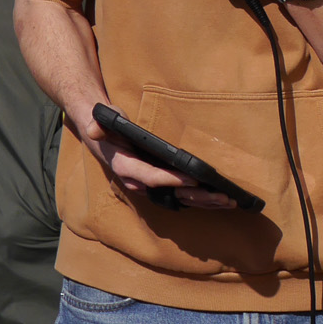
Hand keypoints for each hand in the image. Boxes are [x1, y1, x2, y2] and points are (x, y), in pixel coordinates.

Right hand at [68, 100, 234, 210]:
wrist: (101, 134)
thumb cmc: (105, 125)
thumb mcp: (101, 122)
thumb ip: (98, 127)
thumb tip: (95, 129)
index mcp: (126, 167)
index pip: (151, 176)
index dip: (172, 179)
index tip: (194, 178)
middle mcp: (137, 181)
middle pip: (170, 193)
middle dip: (196, 196)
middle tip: (222, 197)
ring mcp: (148, 185)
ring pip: (177, 198)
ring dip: (203, 201)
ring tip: (228, 201)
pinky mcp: (157, 183)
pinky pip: (179, 194)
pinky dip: (199, 198)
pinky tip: (219, 200)